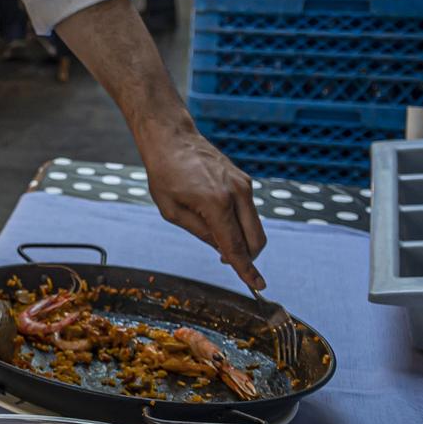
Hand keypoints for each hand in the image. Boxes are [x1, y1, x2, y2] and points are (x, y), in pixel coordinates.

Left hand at [137, 121, 267, 289]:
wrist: (172, 138)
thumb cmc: (164, 174)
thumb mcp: (172, 211)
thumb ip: (200, 233)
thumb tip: (223, 249)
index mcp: (216, 203)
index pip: (235, 246)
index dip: (246, 269)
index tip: (258, 285)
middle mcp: (237, 193)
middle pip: (256, 239)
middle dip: (247, 257)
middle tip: (226, 260)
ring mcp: (244, 185)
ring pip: (256, 226)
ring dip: (243, 239)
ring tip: (214, 233)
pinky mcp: (244, 180)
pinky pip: (249, 210)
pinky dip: (240, 222)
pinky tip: (218, 216)